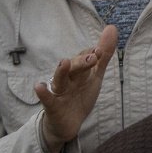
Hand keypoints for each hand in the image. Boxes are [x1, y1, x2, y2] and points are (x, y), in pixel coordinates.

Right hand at [36, 25, 118, 152]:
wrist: (67, 124)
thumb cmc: (80, 96)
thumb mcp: (95, 76)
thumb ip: (104, 55)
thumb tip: (112, 28)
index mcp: (79, 71)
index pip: (84, 58)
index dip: (92, 54)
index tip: (100, 50)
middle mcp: (68, 78)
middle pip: (74, 67)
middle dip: (82, 62)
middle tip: (93, 57)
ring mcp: (59, 91)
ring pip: (60, 80)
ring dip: (62, 71)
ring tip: (64, 62)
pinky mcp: (52, 106)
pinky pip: (47, 99)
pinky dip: (43, 93)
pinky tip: (39, 86)